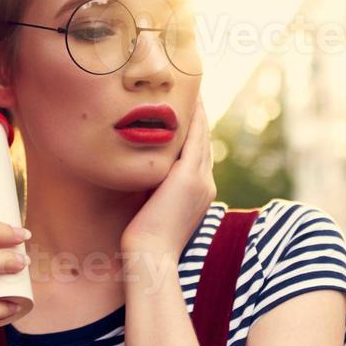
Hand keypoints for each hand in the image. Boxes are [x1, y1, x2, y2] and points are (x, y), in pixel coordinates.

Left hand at [121, 94, 215, 258]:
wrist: (149, 256)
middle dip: (200, 119)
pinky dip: (196, 118)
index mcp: (198, 194)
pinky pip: (196, 138)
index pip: (198, 157)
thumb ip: (153, 191)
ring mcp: (201, 180)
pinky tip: (193, 99)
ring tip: (194, 89)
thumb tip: (140, 178)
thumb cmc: (142, 241)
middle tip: (194, 92)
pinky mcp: (189, 176)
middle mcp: (206, 185)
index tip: (188, 115)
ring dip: (200, 113)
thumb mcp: (151, 210)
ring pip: (203, 137)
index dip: (195, 135)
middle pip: (204, 143)